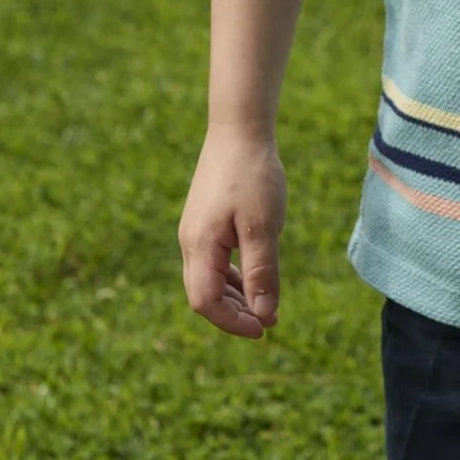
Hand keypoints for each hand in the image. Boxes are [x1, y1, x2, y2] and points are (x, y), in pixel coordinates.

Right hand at [179, 128, 286, 337]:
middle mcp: (190, 243)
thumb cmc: (253, 176)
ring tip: (268, 308)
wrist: (238, 131)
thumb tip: (264, 315)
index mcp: (200, 246)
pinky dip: (235, 277)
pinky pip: (214, 262)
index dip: (232, 322)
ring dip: (237, 298)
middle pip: (204, 295)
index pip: (205, 302)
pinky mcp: (205, 223)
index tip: (264, 328)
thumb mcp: (263, 227)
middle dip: (234, 315)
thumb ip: (262, 272)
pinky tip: (257, 279)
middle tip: (269, 323)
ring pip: (209, 280)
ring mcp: (196, 233)